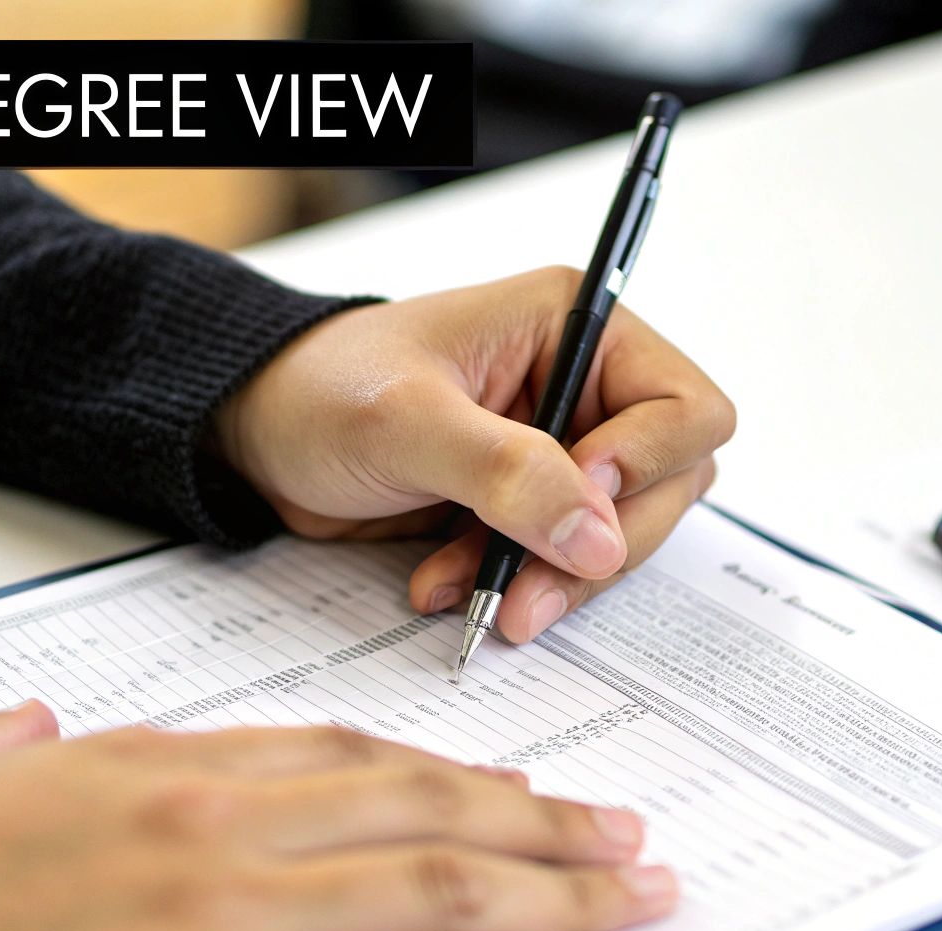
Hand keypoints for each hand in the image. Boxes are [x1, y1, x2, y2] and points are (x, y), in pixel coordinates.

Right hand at [0, 702, 675, 930]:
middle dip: (544, 827)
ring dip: (557, 900)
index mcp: (164, 763)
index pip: (349, 754)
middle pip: (423, 817)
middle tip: (629, 837)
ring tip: (640, 900)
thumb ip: (22, 744)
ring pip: (435, 903)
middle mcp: (216, 834)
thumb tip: (42, 729)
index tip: (517, 787)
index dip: (452, 772)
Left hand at [215, 267, 734, 641]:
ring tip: (472, 594)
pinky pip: (561, 561)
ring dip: (551, 576)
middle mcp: (584, 384)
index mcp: (575, 326)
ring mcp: (562, 449)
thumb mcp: (408, 423)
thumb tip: (599, 537)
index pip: (684, 408)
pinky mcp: (530, 503)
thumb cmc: (322, 391)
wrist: (257, 434)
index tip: (582, 505)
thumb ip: (508, 472)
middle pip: (665, 485)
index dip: (647, 466)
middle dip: (597, 547)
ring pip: (617, 535)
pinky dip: (514, 584)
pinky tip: (448, 586)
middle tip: (527, 592)